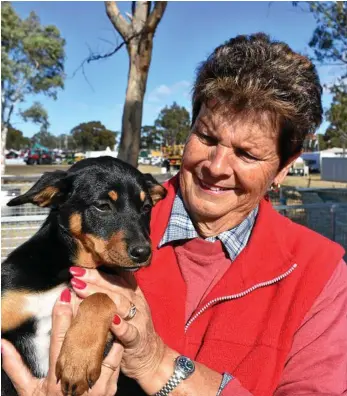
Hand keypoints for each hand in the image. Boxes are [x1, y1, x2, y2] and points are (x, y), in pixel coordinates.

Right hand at [1, 288, 122, 395]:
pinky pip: (116, 362)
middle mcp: (76, 380)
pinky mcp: (109, 389)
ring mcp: (95, 386)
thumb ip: (15, 367)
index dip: (61, 317)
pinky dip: (117, 344)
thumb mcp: (28, 392)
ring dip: (105, 326)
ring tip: (106, 304)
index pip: (58, 341)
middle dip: (86, 314)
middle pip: (83, 341)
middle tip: (89, 292)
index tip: (64, 296)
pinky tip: (117, 327)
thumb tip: (2, 344)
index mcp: (55, 379)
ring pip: (104, 349)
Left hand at [70, 268, 166, 383]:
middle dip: (94, 279)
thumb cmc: (131, 329)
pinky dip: (120, 326)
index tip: (78, 268)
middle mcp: (136, 303)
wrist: (151, 356)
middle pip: (115, 286)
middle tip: (75, 276)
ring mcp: (139, 320)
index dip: (97, 271)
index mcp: (132, 294)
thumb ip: (109, 294)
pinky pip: (129, 331)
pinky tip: (110, 321)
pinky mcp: (138, 338)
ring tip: (82, 291)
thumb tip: (84, 282)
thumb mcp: (123, 308)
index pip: (116, 277)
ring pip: (121, 304)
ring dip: (101, 296)